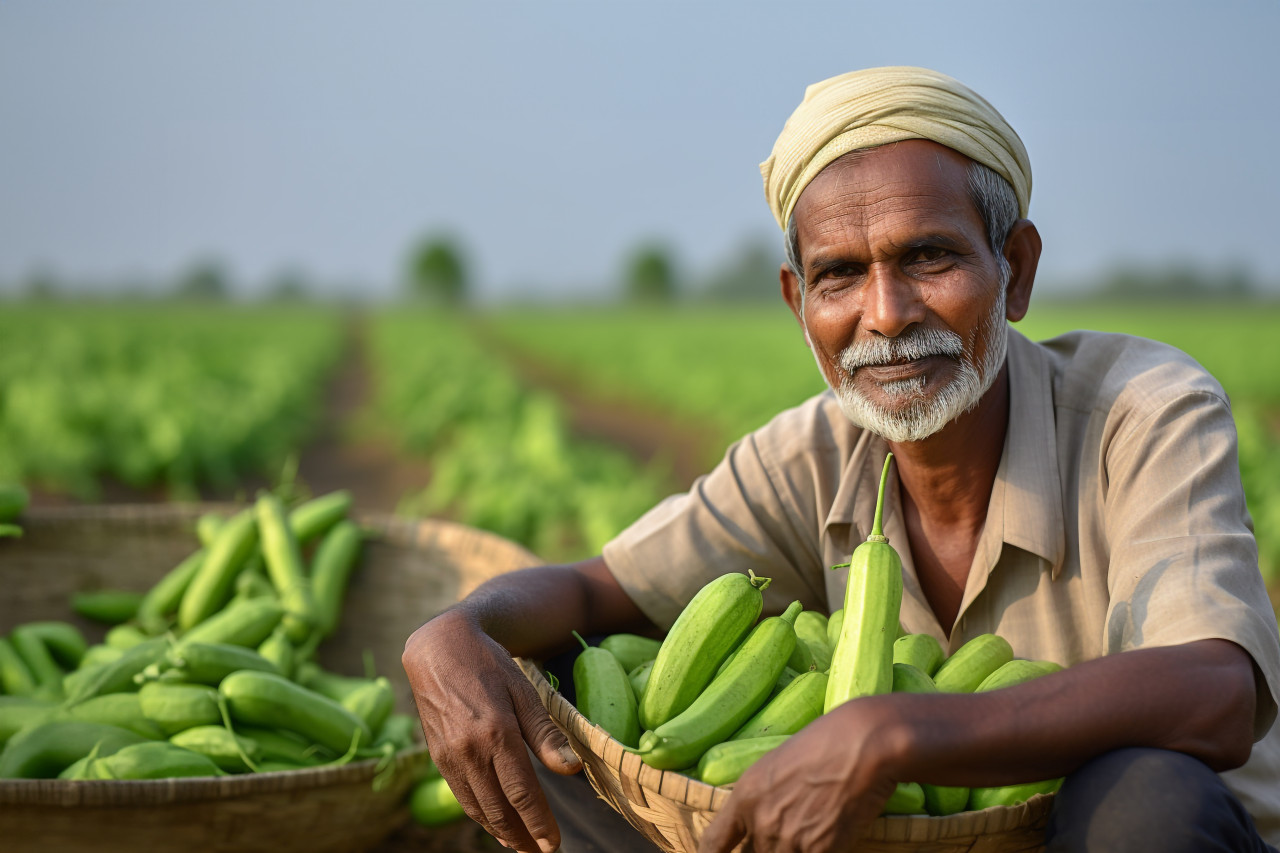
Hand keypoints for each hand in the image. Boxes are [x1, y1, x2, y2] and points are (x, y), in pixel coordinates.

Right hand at [403, 608, 581, 852]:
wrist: (439, 648)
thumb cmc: (489, 664)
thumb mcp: (524, 691)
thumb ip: (545, 735)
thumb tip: (572, 771)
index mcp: (496, 733)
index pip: (523, 793)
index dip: (540, 823)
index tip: (554, 844)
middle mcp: (470, 751)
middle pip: (500, 809)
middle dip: (523, 837)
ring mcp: (450, 757)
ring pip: (478, 809)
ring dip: (501, 833)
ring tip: (522, 846)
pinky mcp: (437, 758)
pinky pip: (461, 797)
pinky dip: (480, 817)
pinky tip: (495, 824)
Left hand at [699, 697, 902, 852]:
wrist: (863, 744)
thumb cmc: (825, 743)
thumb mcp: (778, 764)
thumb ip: (764, 798)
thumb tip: (762, 821)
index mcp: (745, 795)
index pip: (713, 843)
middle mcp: (761, 822)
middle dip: (768, 849)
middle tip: (793, 826)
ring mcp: (789, 840)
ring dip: (796, 851)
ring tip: (815, 825)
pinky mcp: (819, 851)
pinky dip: (821, 852)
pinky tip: (832, 836)